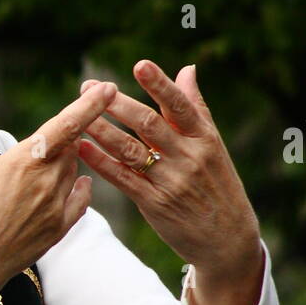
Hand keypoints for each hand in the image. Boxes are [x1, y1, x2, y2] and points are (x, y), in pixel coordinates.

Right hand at [0, 82, 117, 304]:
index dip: (90, 105)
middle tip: (49, 137)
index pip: (66, 125)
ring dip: (66, 162)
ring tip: (42, 166)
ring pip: (74, 171)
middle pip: (71, 146)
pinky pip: (81, 199)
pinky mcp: (59, 228)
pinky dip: (80, 188)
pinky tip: (78, 183)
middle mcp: (46, 182)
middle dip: (65, 137)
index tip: (109, 87)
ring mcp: (56, 206)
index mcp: (24, 161)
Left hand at [76, 61, 262, 281]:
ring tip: (78, 113)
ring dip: (102, 130)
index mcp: (204, 138)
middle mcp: (188, 157)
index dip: (159, 85)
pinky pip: (123, 178)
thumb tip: (187, 69)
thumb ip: (196, 107)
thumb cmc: (218, 185)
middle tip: (90, 87)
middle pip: (148, 124)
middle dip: (116, 103)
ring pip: (130, 149)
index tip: (140, 65)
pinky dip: (101, 162)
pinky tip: (82, 148)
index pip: (180, 106)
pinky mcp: (154, 203)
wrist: (226, 239)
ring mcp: (170, 181)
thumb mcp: (214, 146)